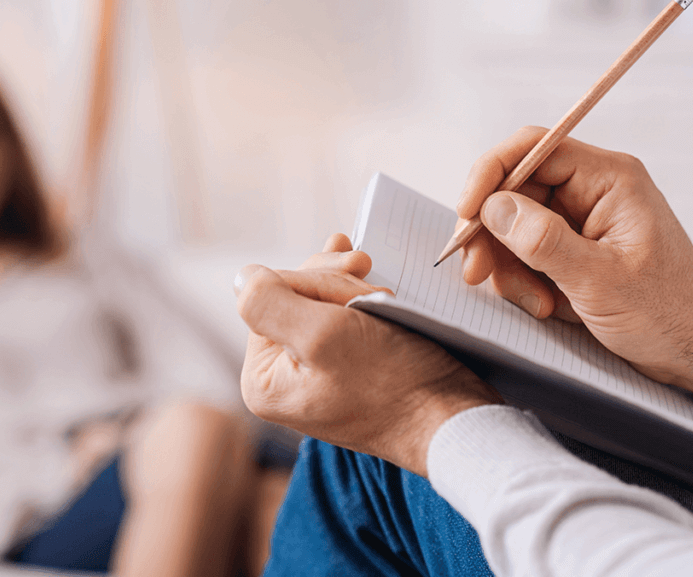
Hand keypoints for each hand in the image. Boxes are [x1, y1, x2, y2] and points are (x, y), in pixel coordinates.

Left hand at [236, 234, 501, 476]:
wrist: (451, 416)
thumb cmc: (393, 383)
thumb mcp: (322, 336)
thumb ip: (269, 302)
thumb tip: (241, 277)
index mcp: (262, 380)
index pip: (269, 297)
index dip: (311, 280)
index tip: (354, 282)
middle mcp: (281, 379)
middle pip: (291, 297)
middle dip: (332, 282)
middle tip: (369, 275)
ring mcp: (314, 373)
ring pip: (319, 302)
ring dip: (350, 288)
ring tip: (382, 292)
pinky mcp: (346, 367)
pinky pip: (341, 317)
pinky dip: (357, 296)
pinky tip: (369, 281)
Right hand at [455, 126, 692, 398]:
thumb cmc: (666, 315)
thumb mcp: (599, 281)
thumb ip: (543, 240)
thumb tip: (493, 207)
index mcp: (609, 179)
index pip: (532, 148)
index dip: (489, 174)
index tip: (466, 214)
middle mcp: (592, 191)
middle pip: (514, 189)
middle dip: (491, 233)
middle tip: (476, 273)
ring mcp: (580, 221)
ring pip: (512, 225)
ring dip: (508, 266)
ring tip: (535, 304)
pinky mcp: (572, 250)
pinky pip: (524, 252)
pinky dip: (521, 280)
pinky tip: (544, 306)